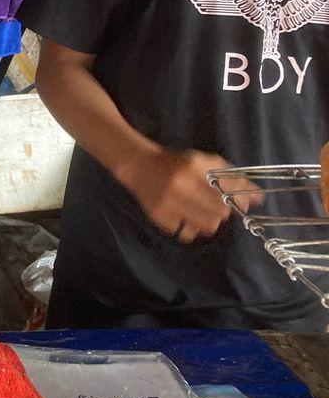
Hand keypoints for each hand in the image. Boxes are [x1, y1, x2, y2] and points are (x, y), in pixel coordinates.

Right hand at [121, 148, 259, 242]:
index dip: (236, 203)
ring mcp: (169, 203)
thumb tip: (258, 199)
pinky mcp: (159, 217)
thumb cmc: (179, 164)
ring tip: (199, 211)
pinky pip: (187, 233)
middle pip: (220, 215)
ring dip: (208, 222)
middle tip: (212, 205)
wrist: (140, 166)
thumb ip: (233, 178)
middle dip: (221, 212)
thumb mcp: (206, 163)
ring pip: (206, 227)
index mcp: (195, 169)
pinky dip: (189, 228)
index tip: (235, 204)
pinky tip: (183, 215)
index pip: (228, 196)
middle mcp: (182, 186)